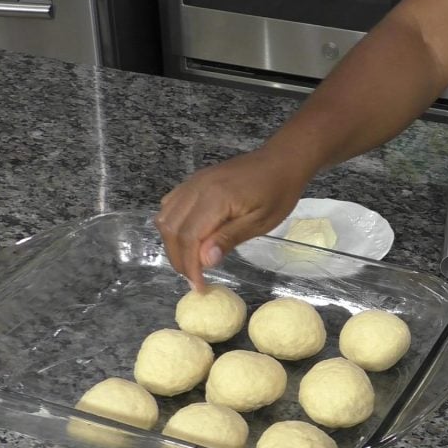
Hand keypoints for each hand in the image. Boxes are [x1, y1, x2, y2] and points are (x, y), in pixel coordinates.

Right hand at [156, 145, 309, 289]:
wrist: (281, 161)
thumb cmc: (278, 192)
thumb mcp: (261, 221)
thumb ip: (230, 238)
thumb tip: (204, 261)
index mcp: (214, 198)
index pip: (188, 238)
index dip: (189, 265)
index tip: (198, 286)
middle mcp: (196, 188)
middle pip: (171, 229)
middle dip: (179, 259)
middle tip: (193, 279)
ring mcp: (193, 182)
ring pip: (165, 217)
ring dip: (172, 244)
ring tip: (190, 263)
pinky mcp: (194, 181)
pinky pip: (171, 205)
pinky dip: (173, 226)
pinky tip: (188, 239)